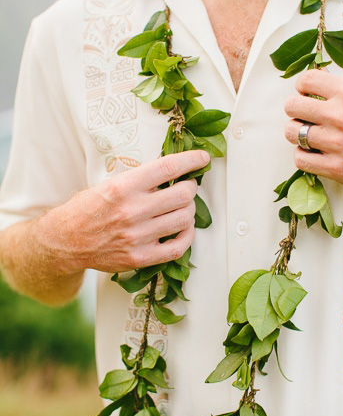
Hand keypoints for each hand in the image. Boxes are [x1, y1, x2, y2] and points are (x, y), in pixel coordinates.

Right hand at [38, 150, 210, 273]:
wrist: (65, 240)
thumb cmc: (88, 209)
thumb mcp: (109, 183)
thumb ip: (140, 180)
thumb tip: (173, 172)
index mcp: (123, 187)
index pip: (168, 168)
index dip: (191, 161)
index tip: (203, 158)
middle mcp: (132, 211)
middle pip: (182, 195)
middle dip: (191, 188)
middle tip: (187, 186)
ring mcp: (137, 236)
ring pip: (184, 219)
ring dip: (189, 210)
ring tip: (183, 207)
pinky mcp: (140, 257)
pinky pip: (178, 247)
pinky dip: (187, 235)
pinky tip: (184, 228)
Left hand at [284, 69, 342, 196]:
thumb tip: (319, 88)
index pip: (308, 80)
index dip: (302, 87)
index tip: (305, 93)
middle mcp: (341, 116)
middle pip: (292, 106)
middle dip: (296, 109)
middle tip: (304, 115)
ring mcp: (337, 143)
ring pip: (292, 133)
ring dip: (297, 133)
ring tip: (308, 135)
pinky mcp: (336, 168)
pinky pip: (300, 159)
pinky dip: (303, 156)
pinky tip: (313, 154)